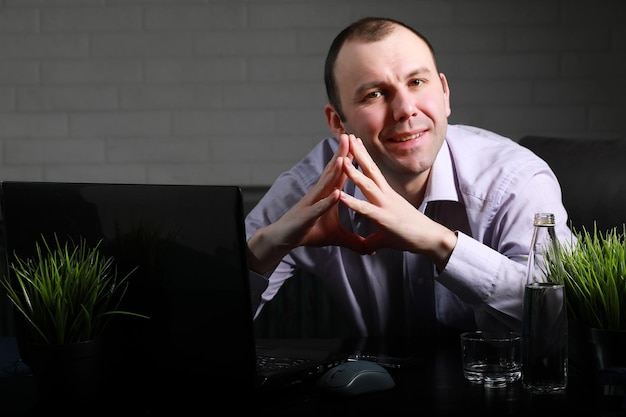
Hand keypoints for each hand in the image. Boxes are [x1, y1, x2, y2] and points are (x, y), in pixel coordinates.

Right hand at [247, 134, 364, 273]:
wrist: (284, 240)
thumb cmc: (309, 233)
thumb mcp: (336, 237)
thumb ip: (354, 240)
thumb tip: (370, 248)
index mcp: (328, 194)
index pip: (341, 173)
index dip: (350, 158)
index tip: (359, 143)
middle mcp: (320, 194)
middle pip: (333, 171)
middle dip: (342, 154)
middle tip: (351, 136)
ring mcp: (312, 203)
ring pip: (326, 185)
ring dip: (335, 172)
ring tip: (345, 157)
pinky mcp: (307, 217)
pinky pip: (319, 208)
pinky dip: (328, 201)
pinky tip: (337, 194)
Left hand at [339, 136, 456, 268]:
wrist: (431, 240)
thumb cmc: (410, 235)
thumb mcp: (386, 235)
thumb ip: (373, 238)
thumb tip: (366, 247)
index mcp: (386, 195)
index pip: (373, 171)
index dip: (363, 157)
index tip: (354, 142)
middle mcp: (386, 196)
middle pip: (370, 170)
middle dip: (357, 153)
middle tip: (347, 136)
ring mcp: (386, 206)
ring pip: (367, 185)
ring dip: (353, 173)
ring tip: (342, 160)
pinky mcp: (385, 219)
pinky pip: (366, 209)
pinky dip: (353, 203)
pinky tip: (341, 196)